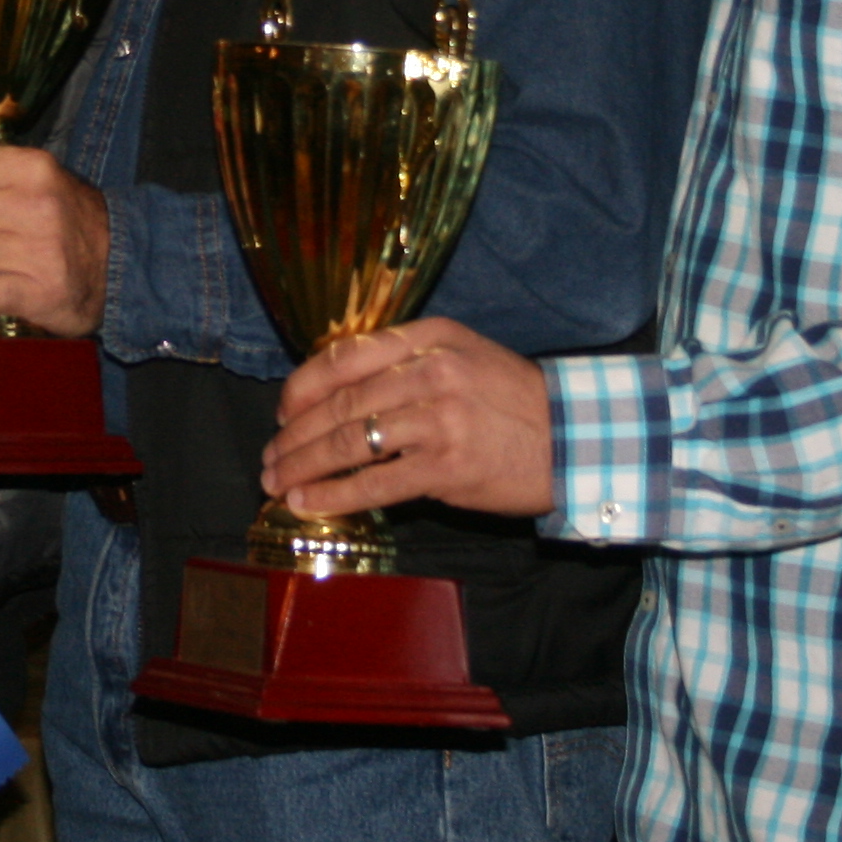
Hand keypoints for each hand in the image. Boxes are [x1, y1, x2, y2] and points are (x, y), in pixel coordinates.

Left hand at [261, 317, 561, 521]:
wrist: (573, 439)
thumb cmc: (511, 400)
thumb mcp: (461, 357)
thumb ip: (404, 365)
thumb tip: (336, 397)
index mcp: (429, 337)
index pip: (345, 357)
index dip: (302, 387)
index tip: (280, 413)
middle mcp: (431, 371)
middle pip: (341, 403)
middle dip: (294, 435)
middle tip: (269, 457)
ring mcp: (440, 419)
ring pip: (350, 442)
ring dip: (304, 466)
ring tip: (278, 483)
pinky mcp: (448, 467)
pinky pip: (376, 483)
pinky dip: (334, 494)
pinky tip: (308, 503)